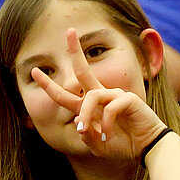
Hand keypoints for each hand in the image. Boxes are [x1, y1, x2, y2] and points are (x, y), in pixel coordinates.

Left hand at [30, 27, 165, 160]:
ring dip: (85, 116)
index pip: (66, 92)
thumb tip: (78, 121)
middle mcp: (101, 96)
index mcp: (90, 106)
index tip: (33, 71)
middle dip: (75, 51)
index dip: (48, 84)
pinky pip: (110, 108)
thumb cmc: (122, 145)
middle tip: (69, 31)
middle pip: (83, 70)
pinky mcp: (128, 98)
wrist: (146, 148)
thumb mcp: (97, 146)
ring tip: (87, 132)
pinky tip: (109, 136)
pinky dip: (106, 124)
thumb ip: (87, 136)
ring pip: (91, 97)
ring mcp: (115, 95)